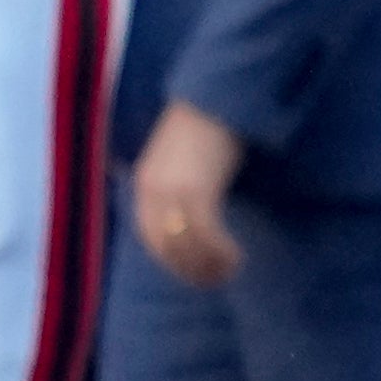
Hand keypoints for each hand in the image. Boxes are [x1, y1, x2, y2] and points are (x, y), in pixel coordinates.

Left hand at [132, 100, 245, 286]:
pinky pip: (204, 234)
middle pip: (165, 247)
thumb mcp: (183, 161)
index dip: (174, 263)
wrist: (218, 99)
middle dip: (190, 270)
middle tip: (216, 281)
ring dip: (208, 265)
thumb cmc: (208, 129)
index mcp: (145, 185)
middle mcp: (152, 191)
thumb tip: (193, 221)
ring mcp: (171, 192)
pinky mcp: (195, 190)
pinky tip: (235, 257)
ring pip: (185, 245)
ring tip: (230, 271)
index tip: (196, 274)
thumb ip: (181, 187)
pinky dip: (219, 251)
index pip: (150, 240)